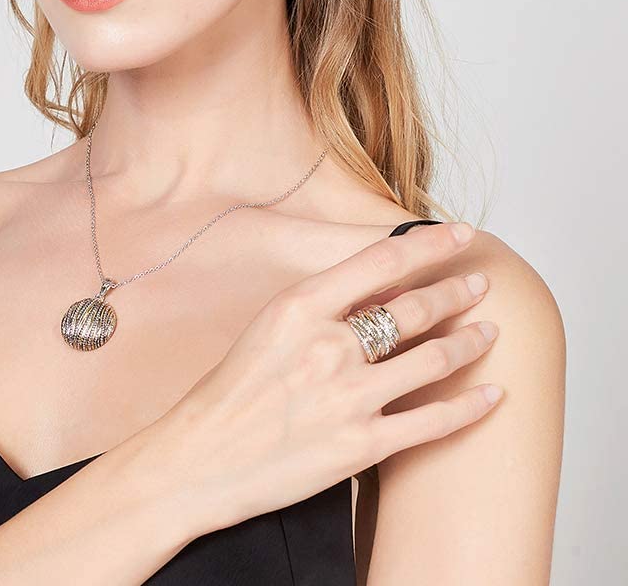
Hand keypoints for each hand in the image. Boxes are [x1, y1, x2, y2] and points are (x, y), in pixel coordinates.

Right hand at [157, 222, 499, 533]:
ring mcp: (350, 397)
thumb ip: (321, 307)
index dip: (430, 245)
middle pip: (415, 308)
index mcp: (301, 307)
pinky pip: (434, 421)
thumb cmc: (230, 390)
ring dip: (471, 341)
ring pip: (434, 359)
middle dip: (457, 291)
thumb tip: (378, 291)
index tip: (459, 234)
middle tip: (480, 282)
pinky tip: (493, 395)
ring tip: (490, 330)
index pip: (382, 262)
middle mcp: (330, 346)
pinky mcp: (362, 446)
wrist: (201, 458)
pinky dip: (471, 407)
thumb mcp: (267, 327)